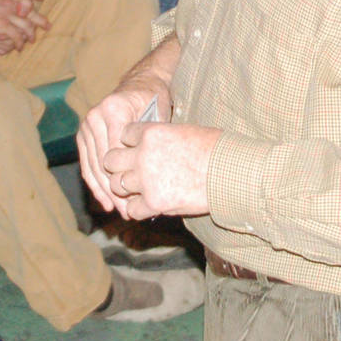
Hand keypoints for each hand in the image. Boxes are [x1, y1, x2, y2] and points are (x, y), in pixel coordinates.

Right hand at [0, 0, 48, 53]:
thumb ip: (0, 4)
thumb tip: (9, 12)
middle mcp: (9, 2)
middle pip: (31, 10)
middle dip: (41, 20)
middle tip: (48, 26)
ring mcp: (6, 14)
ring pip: (26, 25)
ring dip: (30, 35)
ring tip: (31, 41)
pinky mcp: (1, 25)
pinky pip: (16, 36)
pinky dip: (19, 43)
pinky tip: (19, 48)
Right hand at [78, 76, 168, 210]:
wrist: (141, 83)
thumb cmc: (154, 102)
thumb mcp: (158, 120)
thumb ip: (149, 147)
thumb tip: (149, 183)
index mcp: (114, 110)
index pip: (117, 155)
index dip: (125, 181)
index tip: (136, 201)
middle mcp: (95, 116)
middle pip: (104, 163)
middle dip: (115, 191)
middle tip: (128, 212)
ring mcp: (86, 125)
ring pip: (93, 167)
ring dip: (105, 192)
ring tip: (118, 210)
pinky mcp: (82, 134)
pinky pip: (86, 163)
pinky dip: (95, 184)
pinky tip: (105, 201)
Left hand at [100, 123, 218, 220]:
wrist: (229, 172)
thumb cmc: (214, 148)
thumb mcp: (184, 132)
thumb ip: (161, 138)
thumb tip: (152, 144)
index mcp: (151, 132)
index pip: (123, 134)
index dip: (129, 142)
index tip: (136, 149)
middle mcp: (143, 155)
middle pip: (110, 160)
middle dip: (118, 166)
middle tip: (130, 171)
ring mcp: (146, 180)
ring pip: (116, 185)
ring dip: (125, 188)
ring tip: (139, 190)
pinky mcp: (154, 203)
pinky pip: (131, 209)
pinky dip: (138, 209)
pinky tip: (149, 205)